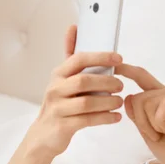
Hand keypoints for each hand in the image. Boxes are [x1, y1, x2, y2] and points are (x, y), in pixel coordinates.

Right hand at [27, 25, 124, 156]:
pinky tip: (116, 117)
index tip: (118, 58)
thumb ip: (71, 56)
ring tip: (119, 102)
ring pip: (86, 103)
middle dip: (106, 82)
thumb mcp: (62, 79)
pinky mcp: (63, 125)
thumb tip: (74, 28)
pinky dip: (104, 118)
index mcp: (58, 75)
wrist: (43, 135)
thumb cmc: (59, 104)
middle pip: (83, 81)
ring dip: (107, 102)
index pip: (78, 59)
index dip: (100, 57)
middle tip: (121, 85)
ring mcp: (58, 108)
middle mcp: (55, 89)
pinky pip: (87, 120)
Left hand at [116, 64, 164, 163]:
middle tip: (158, 135)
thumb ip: (138, 115)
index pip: (144, 79)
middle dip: (142, 121)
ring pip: (148, 102)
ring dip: (152, 125)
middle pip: (140, 96)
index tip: (116, 66)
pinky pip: (162, 106)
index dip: (129, 71)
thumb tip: (127, 97)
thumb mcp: (147, 131)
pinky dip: (161, 123)